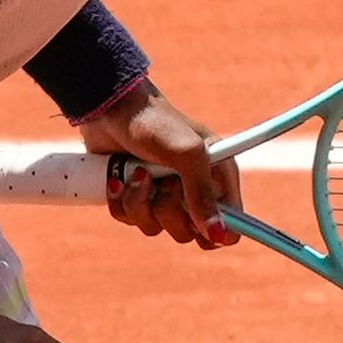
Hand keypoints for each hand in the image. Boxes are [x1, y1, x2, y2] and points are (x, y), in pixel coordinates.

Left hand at [79, 88, 242, 248]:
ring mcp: (162, 195)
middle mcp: (193, 191)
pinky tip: (119, 177)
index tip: (195, 222)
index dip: (217, 233)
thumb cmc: (156, 122)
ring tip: (137, 172)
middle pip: (187, 234)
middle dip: (168, 211)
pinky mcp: (135, 196)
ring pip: (154, 228)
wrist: (111, 107)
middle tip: (164, 183)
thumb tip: (219, 235)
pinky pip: (129, 219)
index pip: (232, 225)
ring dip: (140, 202)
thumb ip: (203, 195)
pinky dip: (120, 200)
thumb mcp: (187, 155)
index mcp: (218, 179)